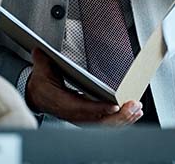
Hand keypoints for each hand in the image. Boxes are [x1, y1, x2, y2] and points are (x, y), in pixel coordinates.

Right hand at [24, 49, 142, 125]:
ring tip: (136, 110)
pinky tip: (132, 114)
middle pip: (97, 121)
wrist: (38, 96)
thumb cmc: (42, 84)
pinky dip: (120, 120)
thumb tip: (39, 50)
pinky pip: (105, 123)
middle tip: (133, 107)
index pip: (81, 108)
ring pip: (104, 124)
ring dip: (122, 119)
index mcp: (60, 102)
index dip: (98, 109)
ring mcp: (80, 118)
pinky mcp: (87, 119)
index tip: (114, 106)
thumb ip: (43, 60)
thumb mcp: (41, 70)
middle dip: (118, 116)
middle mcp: (72, 114)